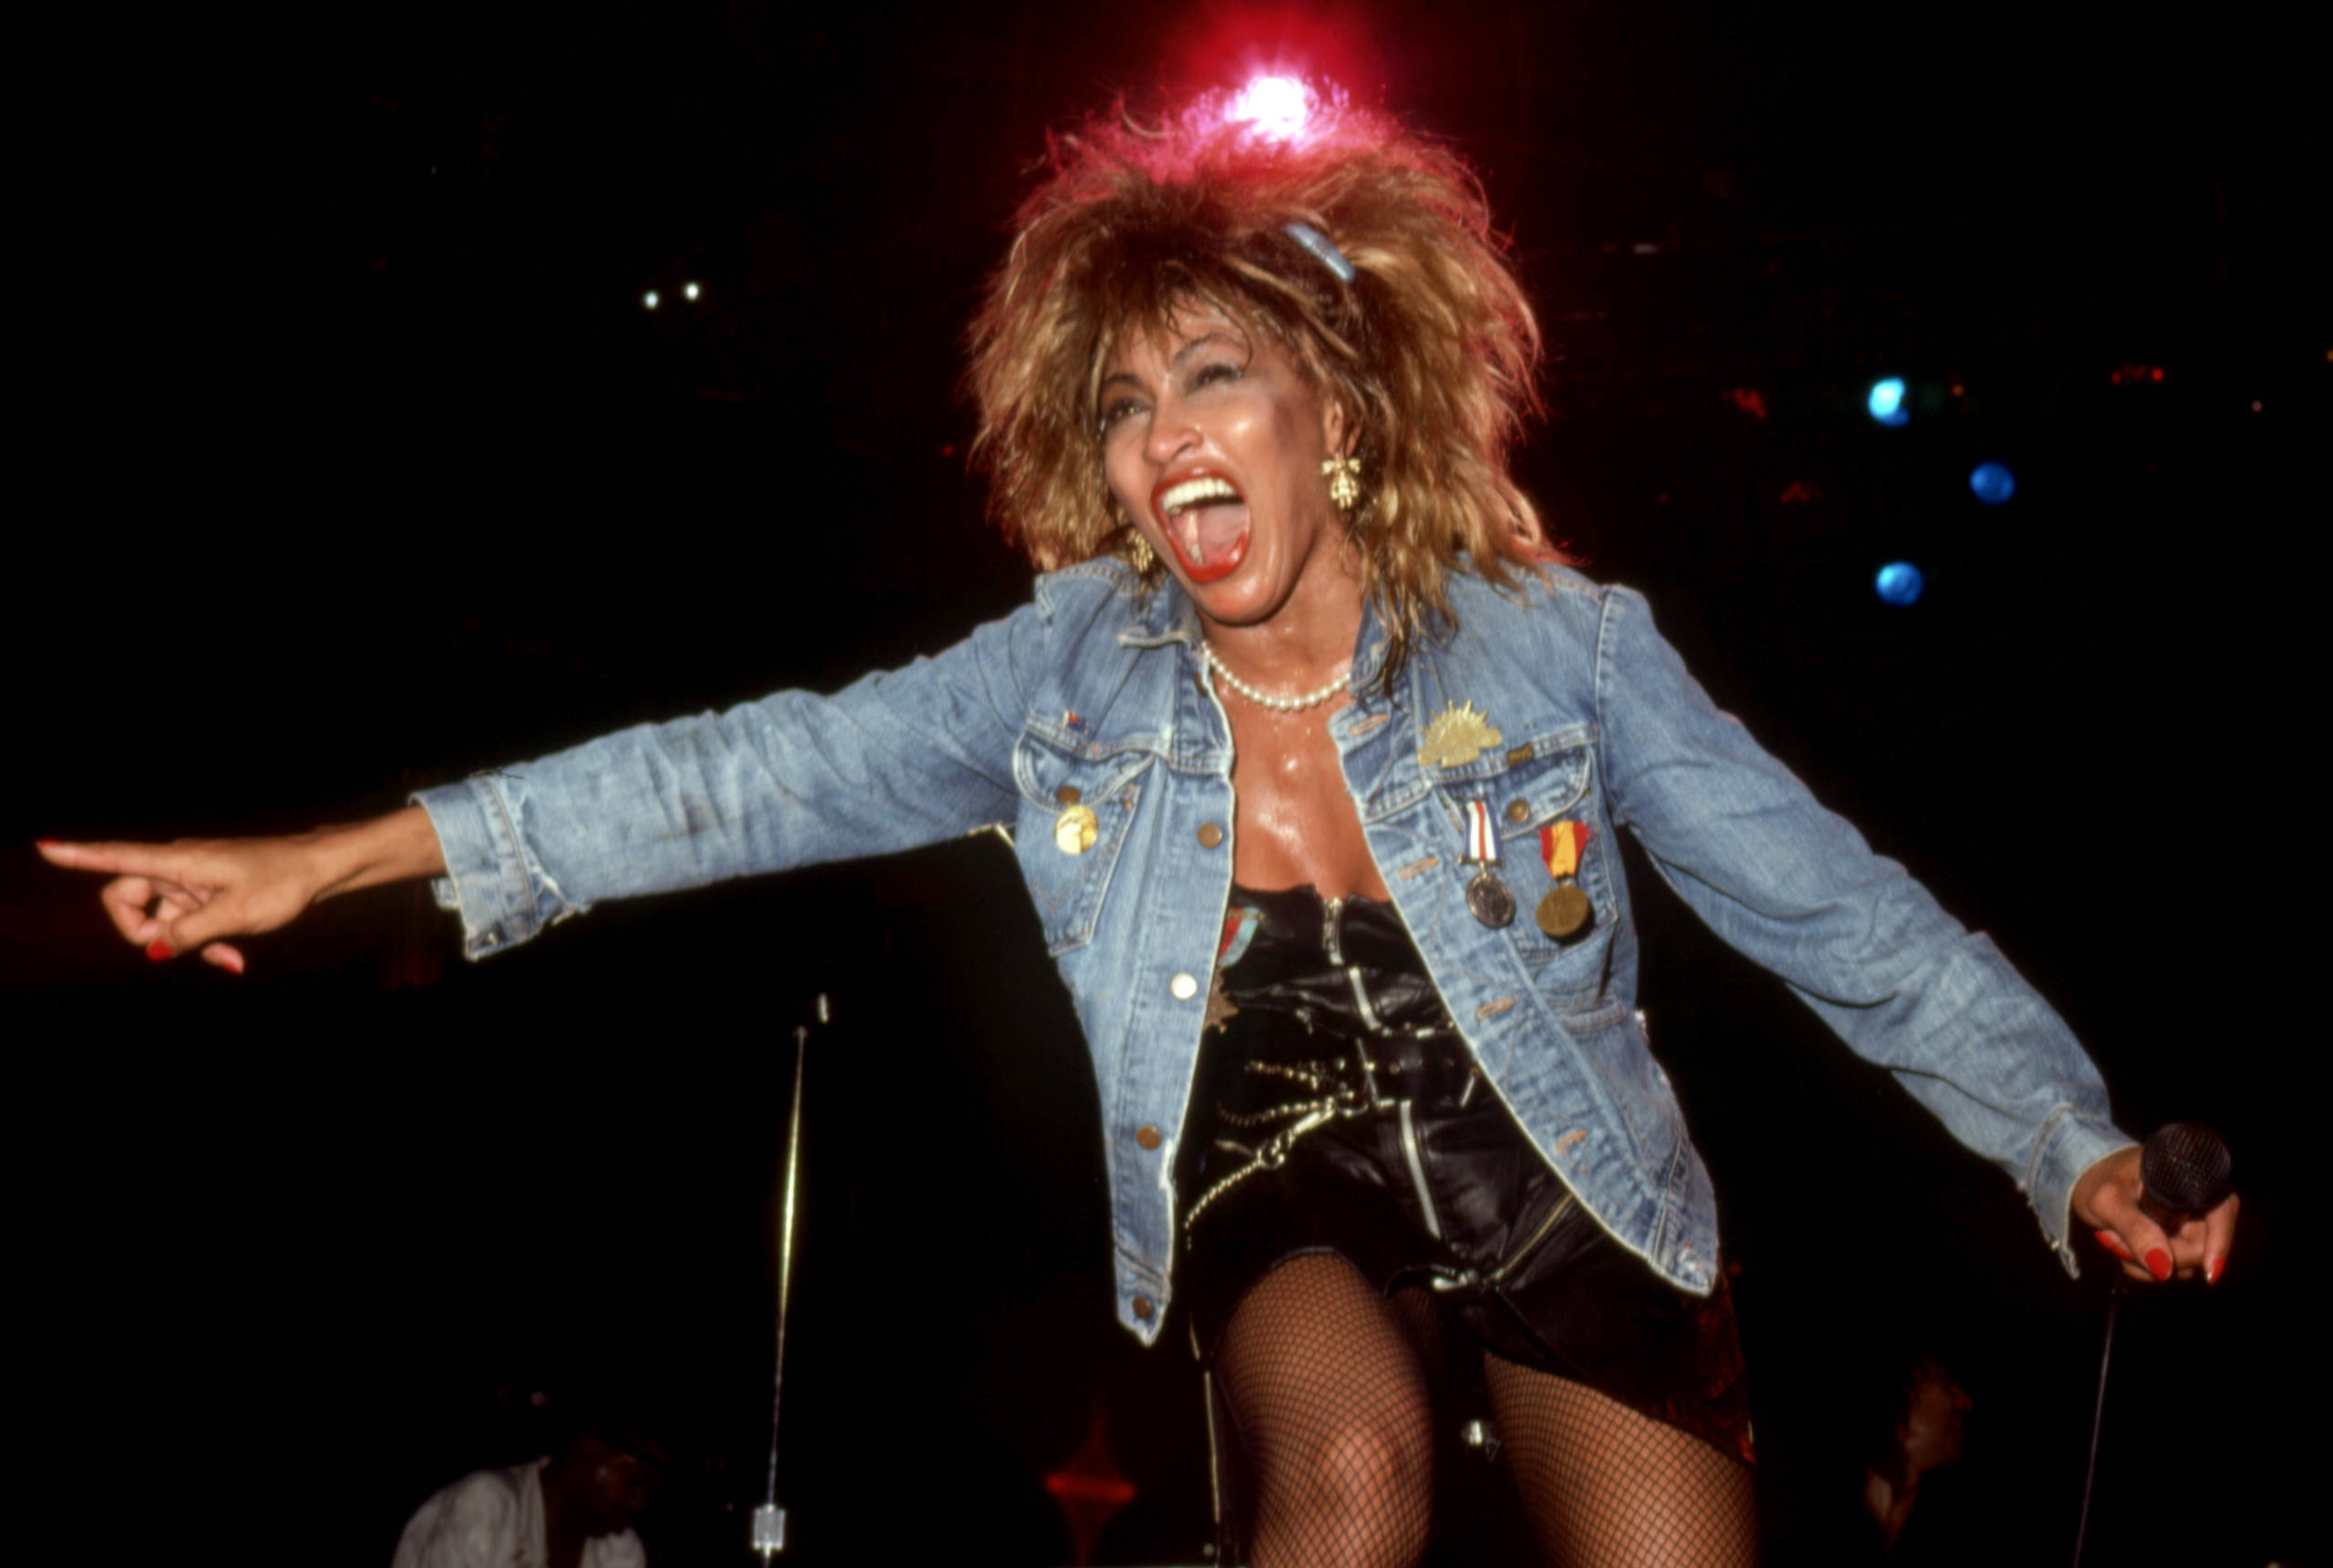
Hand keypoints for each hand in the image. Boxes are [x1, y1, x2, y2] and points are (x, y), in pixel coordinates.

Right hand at [36, 806, 446, 974]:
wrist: (320, 869)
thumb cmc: (282, 881)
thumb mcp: (237, 914)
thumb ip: (189, 932)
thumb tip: (151, 949)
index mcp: (178, 862)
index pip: (117, 858)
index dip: (79, 855)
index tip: (45, 848)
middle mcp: (176, 868)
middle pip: (125, 899)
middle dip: (141, 931)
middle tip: (175, 950)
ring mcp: (191, 881)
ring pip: (161, 919)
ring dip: (182, 943)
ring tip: (228, 956)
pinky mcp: (207, 893)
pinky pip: (187, 923)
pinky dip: (201, 941)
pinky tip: (233, 959)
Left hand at [2071, 1145, 2238, 1285]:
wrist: (2085, 1180)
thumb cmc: (2098, 1180)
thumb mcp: (2107, 1201)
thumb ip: (2134, 1230)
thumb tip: (2166, 1269)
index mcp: (2187, 1178)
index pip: (2223, 1208)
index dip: (2221, 1240)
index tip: (2209, 1272)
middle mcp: (2194, 1203)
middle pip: (2201, 1246)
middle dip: (2161, 1256)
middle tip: (2117, 1244)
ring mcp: (2185, 1225)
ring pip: (2183, 1263)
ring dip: (2147, 1264)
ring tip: (2114, 1240)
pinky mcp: (2173, 1242)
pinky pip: (2168, 1268)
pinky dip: (2144, 1267)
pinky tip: (2122, 1249)